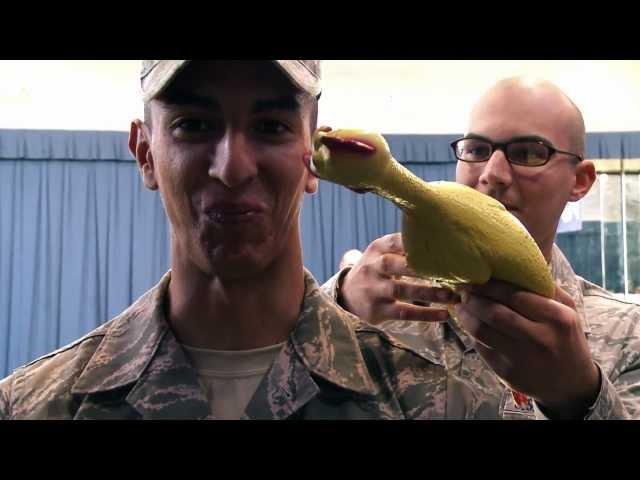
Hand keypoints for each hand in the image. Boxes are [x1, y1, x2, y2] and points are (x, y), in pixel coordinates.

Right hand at [339, 233, 456, 323]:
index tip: (440, 245)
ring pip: (401, 290)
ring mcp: (374, 289)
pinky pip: (404, 312)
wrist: (347, 295)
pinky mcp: (378, 310)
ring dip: (428, 293)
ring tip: (451, 296)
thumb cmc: (376, 270)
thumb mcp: (382, 253)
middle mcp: (373, 267)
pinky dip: (425, 314)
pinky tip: (444, 315)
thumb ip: (403, 246)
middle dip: (421, 268)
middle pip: (394, 265)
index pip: (395, 241)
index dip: (415, 242)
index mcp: (377, 249)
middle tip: (448, 271)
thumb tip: (440, 236)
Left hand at [454, 280, 600, 418]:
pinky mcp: (507, 372)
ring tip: (461, 306)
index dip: (491, 286)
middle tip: (464, 290)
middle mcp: (540, 338)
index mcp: (557, 318)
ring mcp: (522, 358)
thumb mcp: (567, 312)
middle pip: (494, 313)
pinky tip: (469, 324)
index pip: (515, 295)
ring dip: (466, 315)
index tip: (477, 279)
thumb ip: (545, 289)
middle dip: (473, 299)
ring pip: (482, 331)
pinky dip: (472, 333)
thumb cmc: (565, 339)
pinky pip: (481, 347)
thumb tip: (515, 265)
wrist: (571, 384)